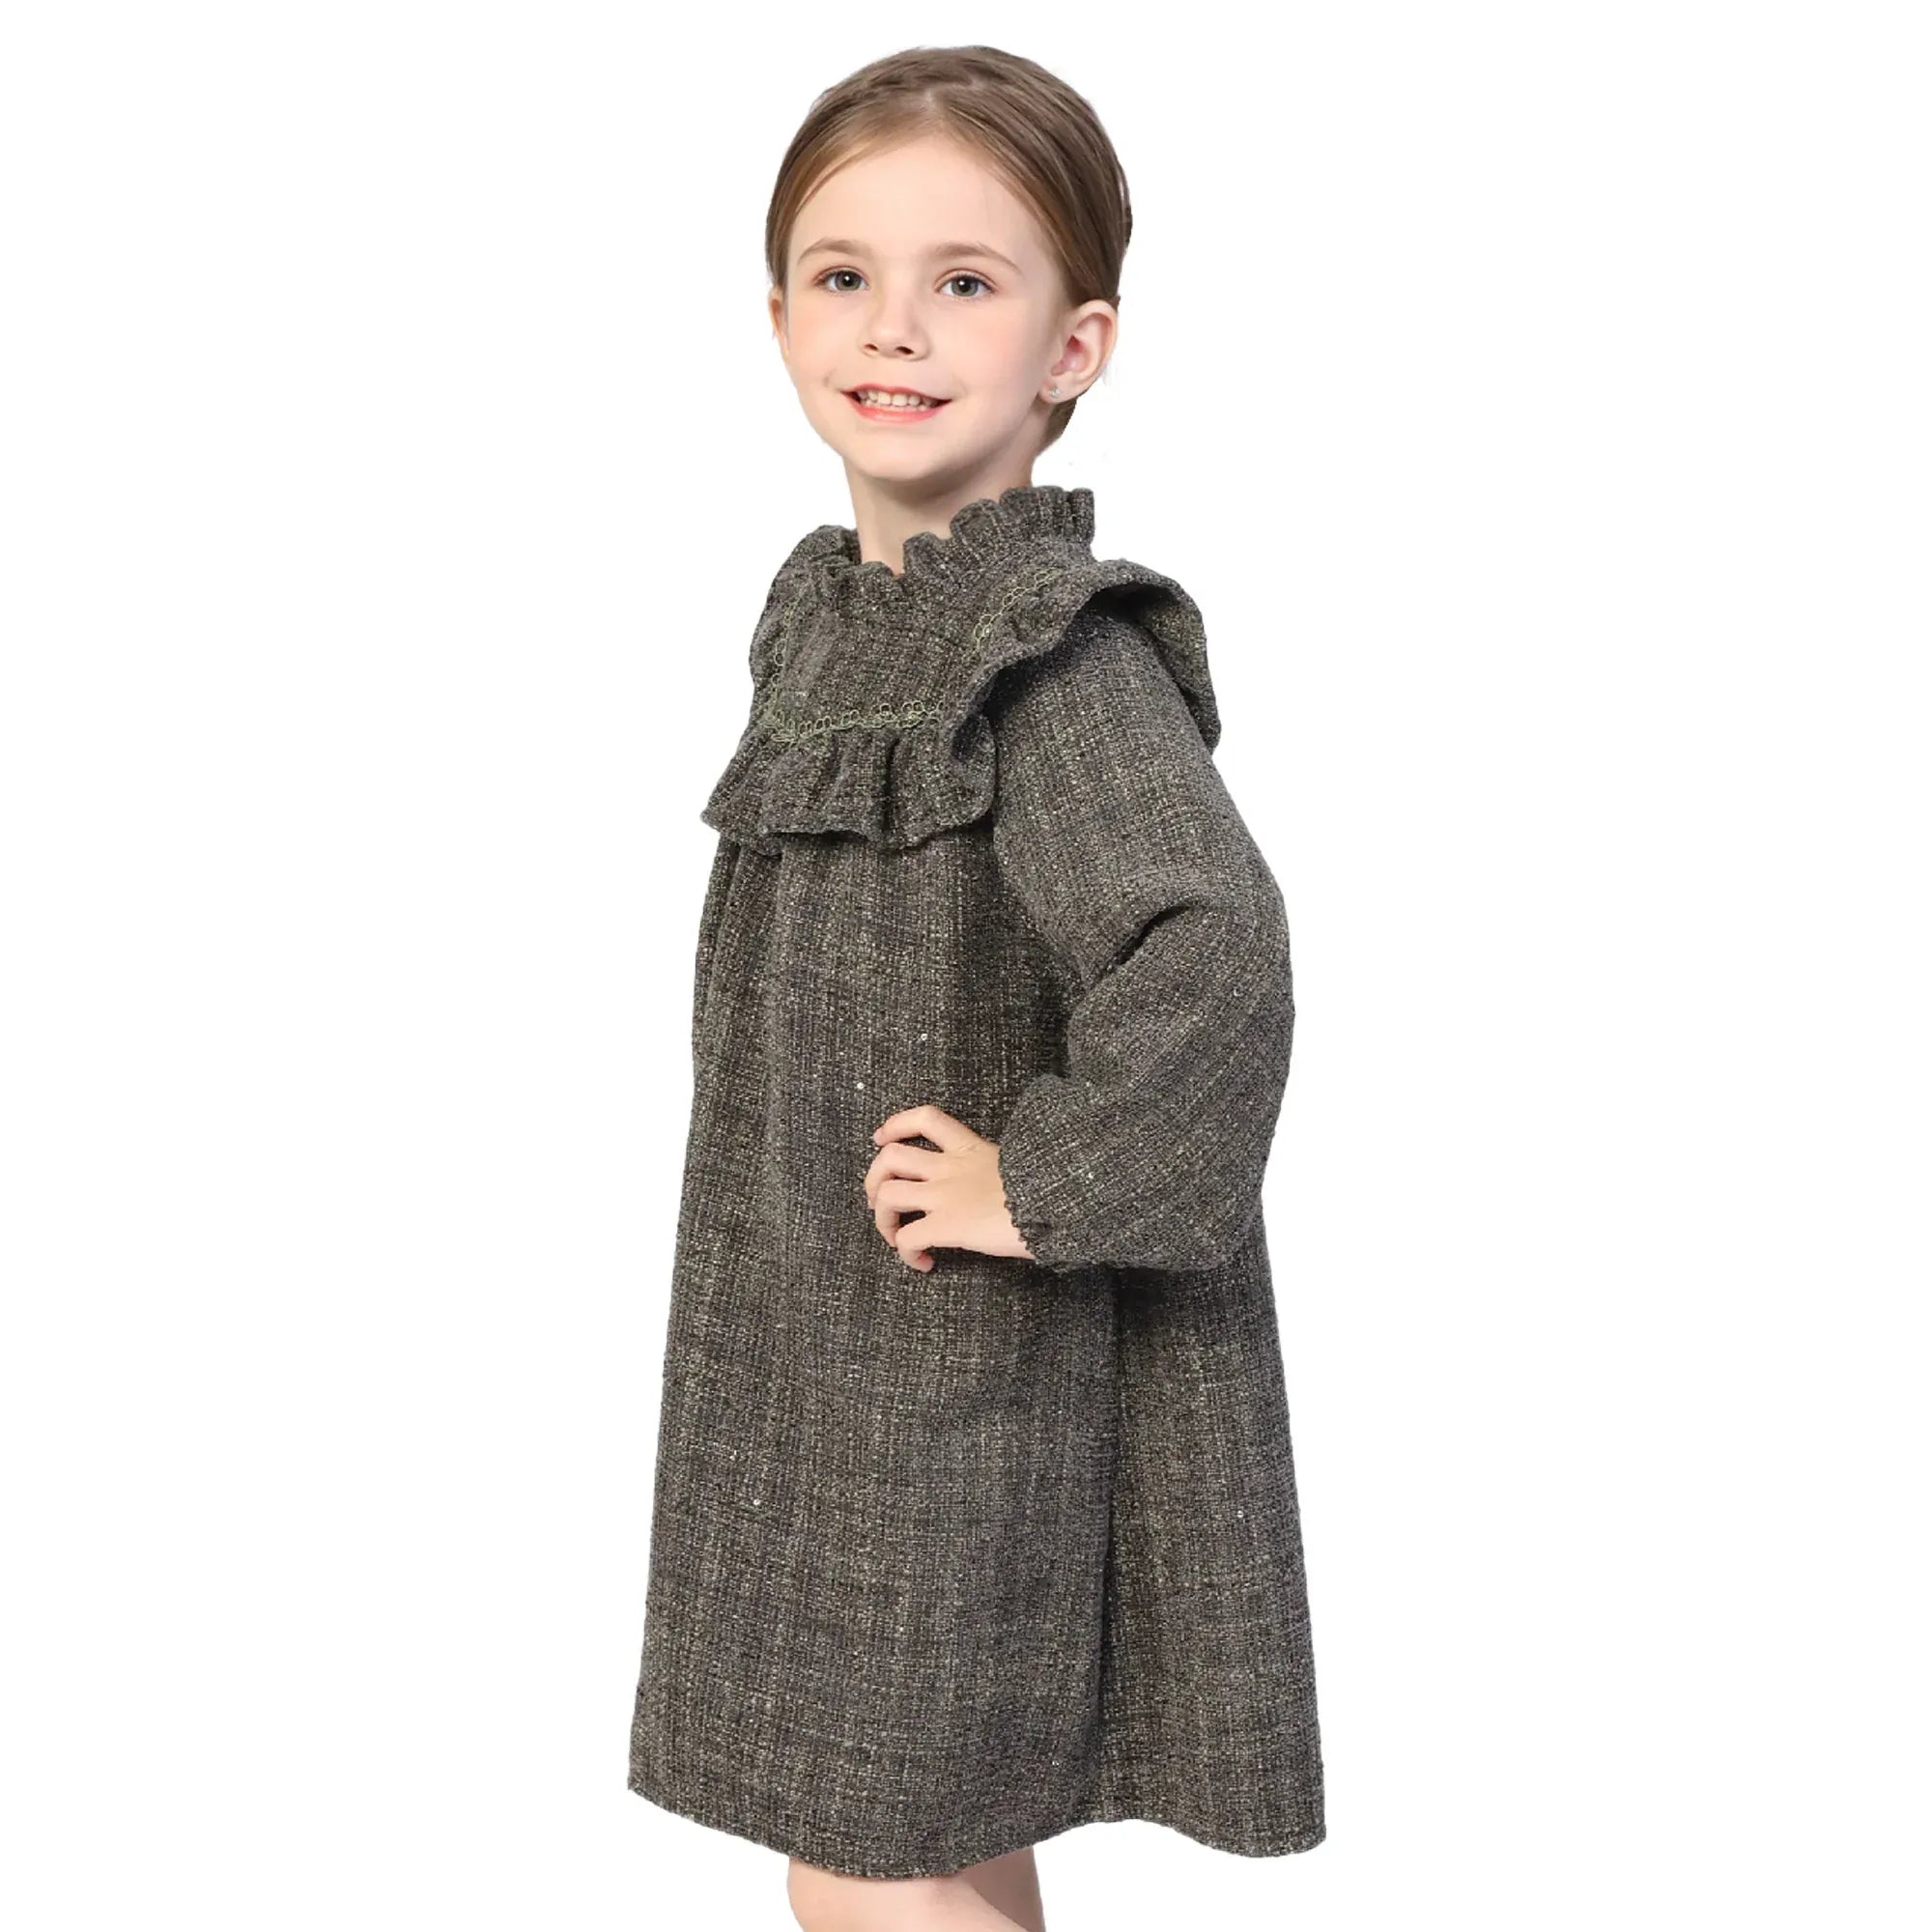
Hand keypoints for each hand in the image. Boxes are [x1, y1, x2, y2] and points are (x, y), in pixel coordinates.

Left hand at [864, 1103, 1034, 1270]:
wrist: (1058, 1200)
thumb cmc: (1049, 1188)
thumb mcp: (1021, 1166)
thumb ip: (999, 1172)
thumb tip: (998, 1190)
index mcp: (970, 1148)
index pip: (926, 1118)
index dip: (896, 1124)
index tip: (882, 1137)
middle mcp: (950, 1167)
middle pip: (889, 1157)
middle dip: (874, 1180)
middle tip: (879, 1200)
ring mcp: (945, 1195)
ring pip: (887, 1195)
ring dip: (882, 1219)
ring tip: (895, 1235)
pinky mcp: (947, 1225)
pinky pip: (906, 1239)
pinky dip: (905, 1253)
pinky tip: (923, 1263)